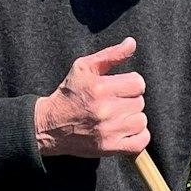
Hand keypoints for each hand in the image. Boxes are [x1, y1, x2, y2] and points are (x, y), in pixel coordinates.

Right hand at [34, 37, 148, 157]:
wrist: (50, 126)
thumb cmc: (69, 94)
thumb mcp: (84, 67)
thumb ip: (110, 55)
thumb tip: (132, 43)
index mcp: (100, 88)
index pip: (138, 83)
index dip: (131, 84)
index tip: (121, 88)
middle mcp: (105, 110)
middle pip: (139, 102)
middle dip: (129, 101)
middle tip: (115, 103)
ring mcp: (108, 131)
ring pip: (141, 121)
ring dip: (133, 118)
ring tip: (118, 117)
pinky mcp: (109, 148)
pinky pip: (140, 142)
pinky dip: (138, 137)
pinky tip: (126, 131)